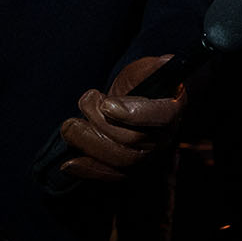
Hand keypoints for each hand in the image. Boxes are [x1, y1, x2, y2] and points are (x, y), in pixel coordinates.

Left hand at [56, 54, 185, 182]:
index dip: (133, 113)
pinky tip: (68, 163)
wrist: (131, 104)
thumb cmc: (139, 83)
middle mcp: (165, 137)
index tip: (106, 104)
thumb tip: (165, 62)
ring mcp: (148, 157)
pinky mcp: (128, 172)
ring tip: (70, 125)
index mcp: (173, 108)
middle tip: (84, 103)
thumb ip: (152, 67)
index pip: (162, 117)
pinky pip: (111, 178)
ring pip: (121, 160)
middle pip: (135, 140)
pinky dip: (88, 172)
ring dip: (89, 143)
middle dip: (101, 123)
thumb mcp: (145, 69)